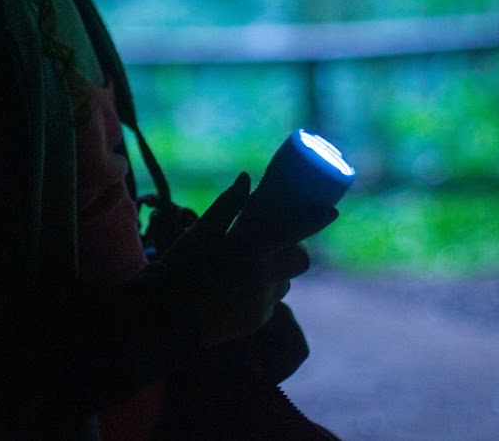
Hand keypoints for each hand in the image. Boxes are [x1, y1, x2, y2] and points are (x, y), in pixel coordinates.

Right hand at [153, 173, 319, 347]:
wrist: (166, 319)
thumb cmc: (180, 268)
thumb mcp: (200, 232)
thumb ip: (228, 206)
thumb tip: (246, 178)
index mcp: (249, 249)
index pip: (292, 230)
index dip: (315, 220)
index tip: (333, 211)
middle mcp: (262, 277)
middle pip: (300, 260)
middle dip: (294, 250)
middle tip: (275, 244)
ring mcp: (263, 301)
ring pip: (284, 282)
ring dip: (274, 273)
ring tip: (244, 271)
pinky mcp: (258, 320)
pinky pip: (269, 302)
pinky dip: (259, 294)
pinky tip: (234, 293)